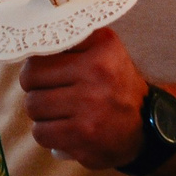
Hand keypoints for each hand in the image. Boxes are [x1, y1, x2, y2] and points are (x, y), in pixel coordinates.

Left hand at [21, 28, 149, 170]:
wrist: (146, 125)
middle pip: (31, 77)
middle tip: (47, 91)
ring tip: (58, 112)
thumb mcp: (104, 51)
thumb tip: (29, 41)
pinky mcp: (83, 135)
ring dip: (40, 112)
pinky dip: (46, 133)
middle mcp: (97, 72)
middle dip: (34, 87)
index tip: (48, 70)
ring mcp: (90, 106)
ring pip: (33, 105)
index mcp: (102, 46)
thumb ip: (72, 41)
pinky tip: (61, 129)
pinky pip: (41, 132)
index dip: (39, 61)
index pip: (44, 47)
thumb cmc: (114, 84)